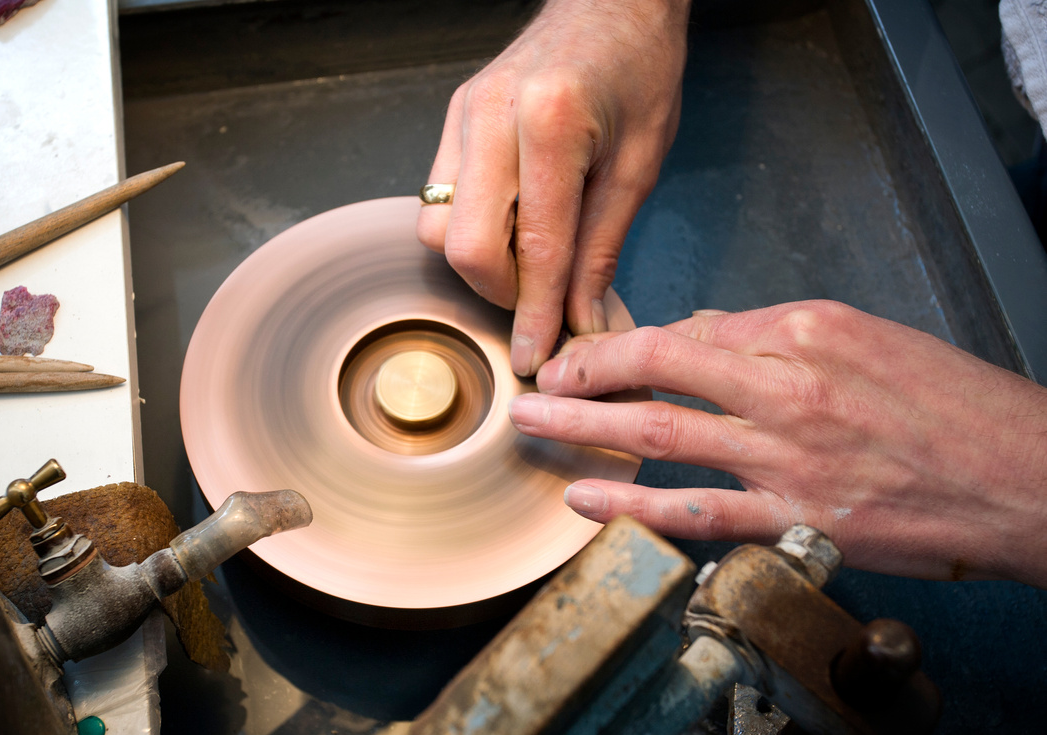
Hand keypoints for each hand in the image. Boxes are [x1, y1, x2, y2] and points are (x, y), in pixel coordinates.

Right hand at [417, 0, 689, 375]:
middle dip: (498, 290)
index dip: (534, 312)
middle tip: (539, 301)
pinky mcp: (452, 119)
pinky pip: (440, 198)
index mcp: (550, 123)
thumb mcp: (639, 165)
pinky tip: (512, 224)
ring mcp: (462, 116)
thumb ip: (601, 248)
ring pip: (437, 227)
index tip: (535, 355)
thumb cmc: (639, 69)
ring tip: (530, 258)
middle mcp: (491, 116)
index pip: (533, 246)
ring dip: (481, 261)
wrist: (613, 0)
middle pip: (462, 246)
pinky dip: (472, 228)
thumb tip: (579, 318)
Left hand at [507, 301, 1046, 587]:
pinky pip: (698, 511)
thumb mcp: (865, 340)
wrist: (1026, 477)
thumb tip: (697, 339)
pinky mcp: (798, 517)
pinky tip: (586, 500)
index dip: (625, 345)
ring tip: (534, 428)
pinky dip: (634, 505)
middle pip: (658, 366)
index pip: (689, 330)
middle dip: (583, 372)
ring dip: (586, 429)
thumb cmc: (952, 408)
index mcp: (804, 329)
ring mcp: (788, 454)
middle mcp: (787, 384)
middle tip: (535, 380)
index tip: (587, 355)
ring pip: (663, 432)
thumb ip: (773, 339)